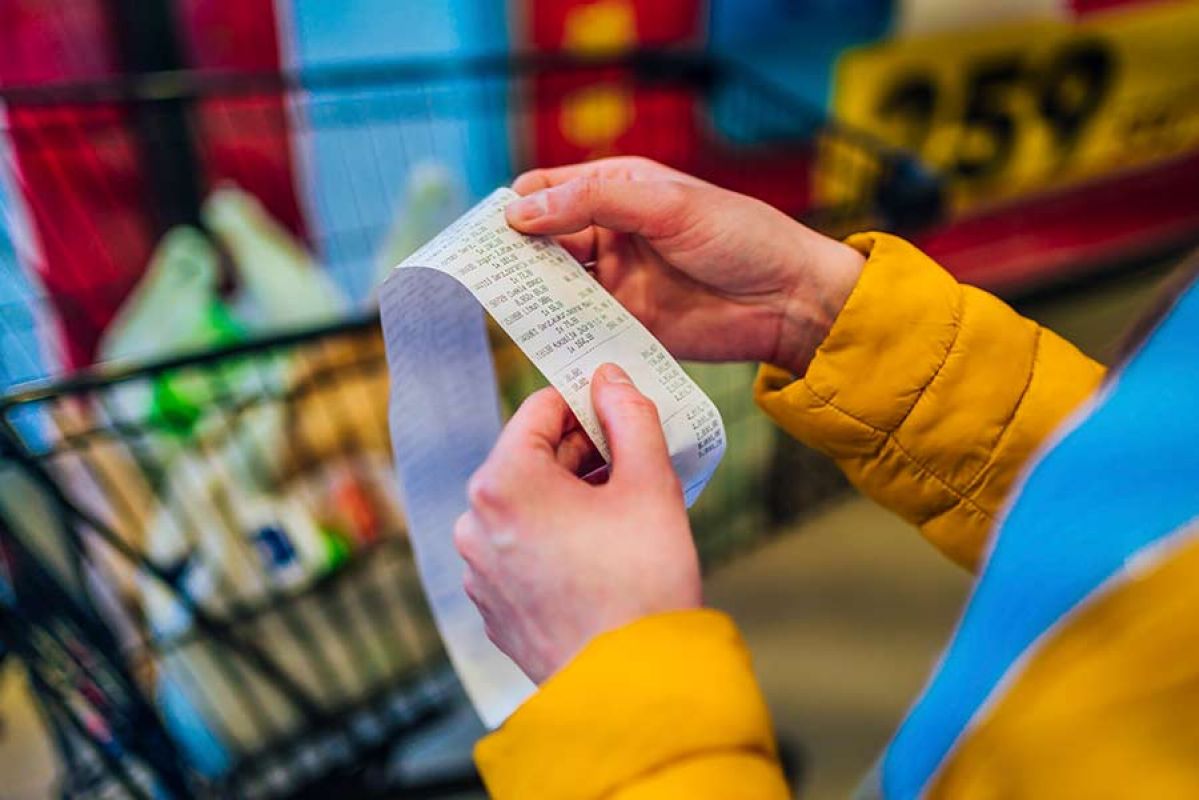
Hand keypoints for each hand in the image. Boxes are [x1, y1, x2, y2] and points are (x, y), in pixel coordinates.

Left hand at [454, 363, 700, 683]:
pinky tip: (599, 557)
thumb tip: (610, 378)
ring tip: (622, 515)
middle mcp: (475, 522)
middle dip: (582, 454)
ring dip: (569, 498)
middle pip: (529, 458)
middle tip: (633, 464)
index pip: (540, 409)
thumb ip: (630, 416)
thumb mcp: (650, 484)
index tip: (621, 412)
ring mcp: (478, 569)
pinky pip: (520, 549)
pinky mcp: (491, 607)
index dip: (586, 403)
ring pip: (524, 505)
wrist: (632, 688)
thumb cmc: (642, 583)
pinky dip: (554, 540)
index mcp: (503, 481)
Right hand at [507, 157, 863, 374]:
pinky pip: (580, 326)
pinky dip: (559, 330)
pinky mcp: (626, 324)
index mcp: (617, 190)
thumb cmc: (740, 237)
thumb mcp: (666, 205)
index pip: (546, 191)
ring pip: (554, 286)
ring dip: (532, 294)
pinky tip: (541, 336)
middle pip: (541, 241)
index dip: (515, 207)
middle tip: (485, 275)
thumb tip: (519, 212)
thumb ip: (593, 203)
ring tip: (506, 306)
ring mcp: (616, 282)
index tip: (489, 232)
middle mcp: (609, 234)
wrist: (790, 300)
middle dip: (514, 255)